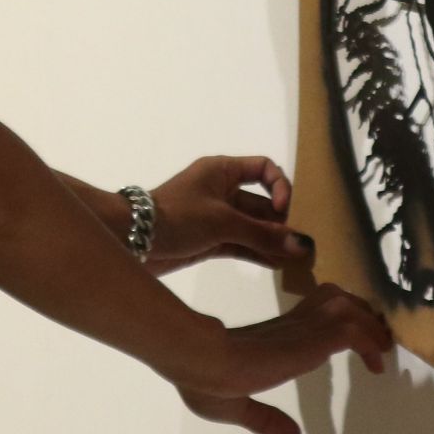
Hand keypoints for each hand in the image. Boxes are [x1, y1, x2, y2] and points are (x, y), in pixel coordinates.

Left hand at [146, 155, 311, 274]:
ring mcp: (216, 217)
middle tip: (302, 243)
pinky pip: (242, 244)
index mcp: (221, 171)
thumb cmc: (177, 217)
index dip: (279, 186)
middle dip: (281, 221)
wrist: (131, 241)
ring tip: (297, 259)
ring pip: (252, 227)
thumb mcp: (222, 222)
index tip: (284, 209)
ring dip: (272, 241)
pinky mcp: (210, 241)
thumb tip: (302, 245)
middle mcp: (221, 191)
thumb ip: (263, 235)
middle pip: (261, 202)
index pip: (262, 168)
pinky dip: (259, 253)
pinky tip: (279, 265)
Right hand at [171, 283, 392, 433]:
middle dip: (358, 313)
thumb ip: (265, 419)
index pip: (313, 312)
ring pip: (347, 306)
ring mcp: (300, 327)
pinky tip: (374, 363)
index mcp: (271, 334)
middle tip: (376, 339)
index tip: (356, 343)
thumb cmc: (203, 379)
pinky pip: (350, 329)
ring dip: (368, 324)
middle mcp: (289, 324)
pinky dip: (368, 341)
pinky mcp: (308, 336)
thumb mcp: (236, 407)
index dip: (337, 322)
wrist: (198, 361)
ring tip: (380, 349)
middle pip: (335, 298)